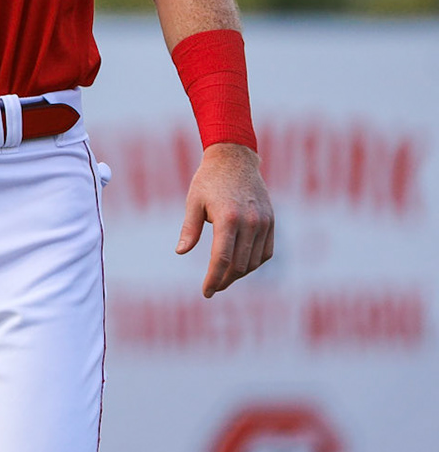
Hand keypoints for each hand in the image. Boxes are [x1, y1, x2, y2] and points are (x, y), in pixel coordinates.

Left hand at [176, 142, 274, 296]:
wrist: (235, 159)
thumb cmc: (208, 180)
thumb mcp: (193, 201)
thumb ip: (189, 229)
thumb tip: (180, 252)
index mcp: (228, 218)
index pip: (221, 259)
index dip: (213, 279)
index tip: (206, 292)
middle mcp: (249, 223)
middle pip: (239, 264)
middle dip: (225, 280)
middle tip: (212, 288)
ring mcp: (263, 223)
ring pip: (254, 261)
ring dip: (239, 274)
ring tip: (224, 278)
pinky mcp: (271, 222)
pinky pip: (266, 252)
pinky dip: (255, 263)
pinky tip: (241, 267)